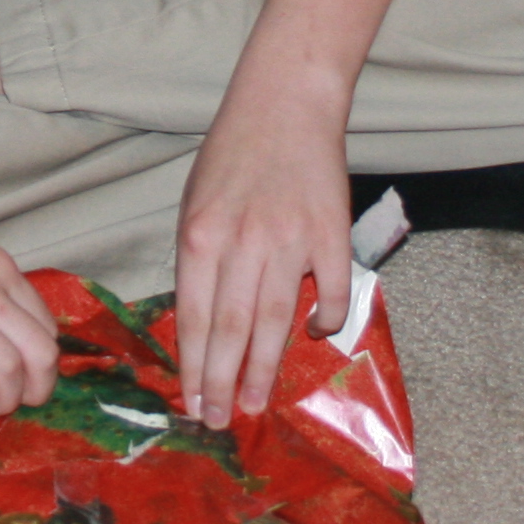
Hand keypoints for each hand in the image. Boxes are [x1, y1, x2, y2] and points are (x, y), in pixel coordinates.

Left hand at [170, 85, 353, 427]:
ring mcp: (290, 240)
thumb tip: (199, 324)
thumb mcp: (195, 202)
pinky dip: (324, 320)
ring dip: (264, 368)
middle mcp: (242, 242)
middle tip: (219, 420)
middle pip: (232, 329)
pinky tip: (313, 338)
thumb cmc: (233, 154)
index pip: (193, 317)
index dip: (193, 365)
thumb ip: (198, 261)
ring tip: (255, 403)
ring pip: (275, 321)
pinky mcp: (331, 233)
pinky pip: (330, 291)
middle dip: (222, 381)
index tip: (192, 400)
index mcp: (200, 236)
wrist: (285, 103)